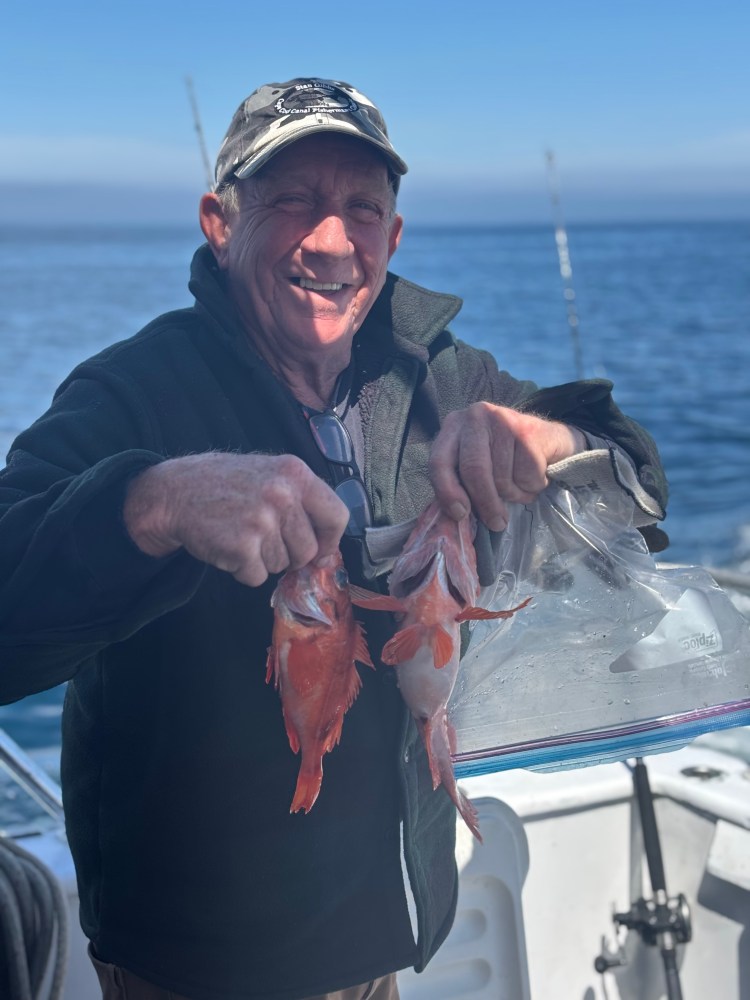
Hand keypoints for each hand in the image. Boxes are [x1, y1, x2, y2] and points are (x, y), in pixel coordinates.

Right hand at [123, 453, 349, 586]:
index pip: (337, 516)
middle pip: (308, 550)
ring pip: (282, 565)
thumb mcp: (271, 476)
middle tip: (263, 538)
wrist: (175, 492)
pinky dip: (242, 570)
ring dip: (262, 560)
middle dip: (289, 554)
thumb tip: (326, 553)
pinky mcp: (241, 546)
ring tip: (241, 534)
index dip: (330, 541)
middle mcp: (282, 494)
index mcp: (295, 473)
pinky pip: (257, 577)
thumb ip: (301, 505)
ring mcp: (262, 520)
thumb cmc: (227, 486)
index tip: (319, 551)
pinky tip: (228, 545)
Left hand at [428, 403, 585, 530]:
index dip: (447, 491)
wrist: (548, 440)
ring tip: (520, 485)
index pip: (439, 461)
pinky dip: (531, 486)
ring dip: (514, 493)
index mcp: (453, 426)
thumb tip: (454, 519)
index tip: (460, 514)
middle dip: (485, 501)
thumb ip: (460, 486)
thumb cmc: (504, 459)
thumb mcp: (475, 467)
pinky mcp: (529, 429)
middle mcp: (475, 417)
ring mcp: (502, 419)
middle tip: (496, 522)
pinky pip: (526, 475)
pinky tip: (534, 474)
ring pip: (502, 476)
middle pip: (473, 469)